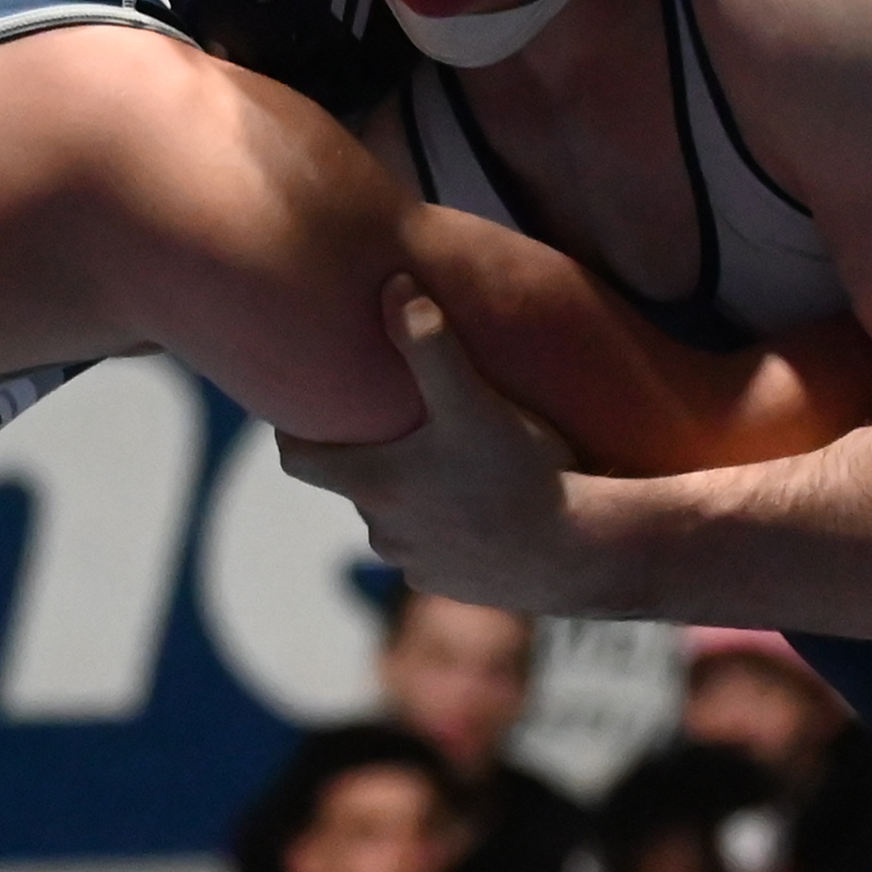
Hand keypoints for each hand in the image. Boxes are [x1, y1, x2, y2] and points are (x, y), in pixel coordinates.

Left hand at [276, 277, 598, 613]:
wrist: (577, 553)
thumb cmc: (520, 472)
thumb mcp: (474, 400)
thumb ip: (430, 343)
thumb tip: (395, 285)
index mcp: (372, 483)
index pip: (298, 459)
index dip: (295, 433)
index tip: (303, 411)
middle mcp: (381, 529)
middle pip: (354, 485)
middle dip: (371, 458)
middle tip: (400, 427)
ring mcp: (413, 564)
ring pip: (395, 520)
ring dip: (412, 496)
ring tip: (451, 467)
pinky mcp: (447, 587)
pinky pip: (431, 554)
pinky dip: (445, 532)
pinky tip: (481, 511)